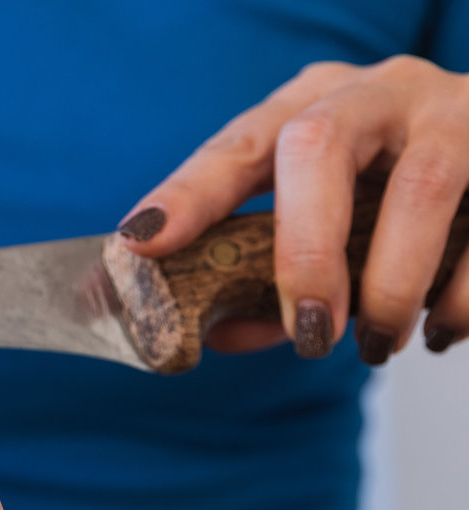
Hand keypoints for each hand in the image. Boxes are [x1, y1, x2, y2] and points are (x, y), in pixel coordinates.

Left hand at [116, 56, 468, 363]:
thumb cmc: (389, 197)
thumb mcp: (324, 221)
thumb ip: (268, 276)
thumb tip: (218, 332)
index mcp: (310, 106)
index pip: (235, 147)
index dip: (188, 195)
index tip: (143, 241)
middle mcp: (376, 93)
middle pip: (317, 148)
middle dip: (306, 250)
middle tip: (308, 332)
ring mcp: (451, 112)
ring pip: (420, 187)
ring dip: (391, 283)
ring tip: (375, 344)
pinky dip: (459, 298)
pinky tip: (439, 333)